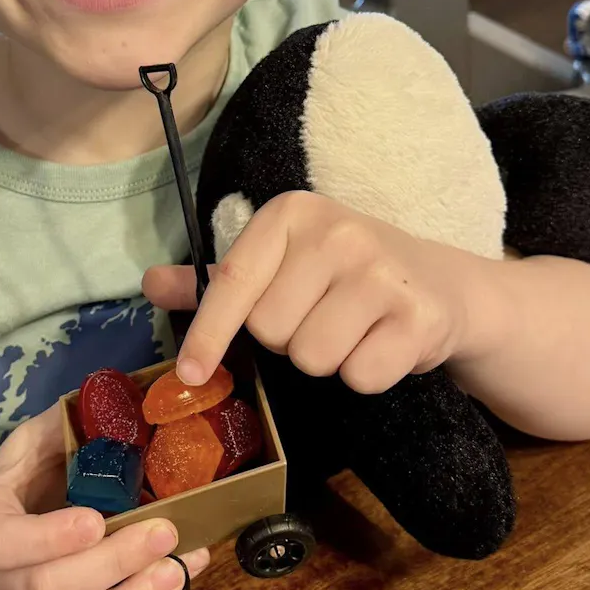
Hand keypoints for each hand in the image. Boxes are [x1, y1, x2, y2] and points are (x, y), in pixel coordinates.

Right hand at [0, 402, 209, 589]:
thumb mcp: (17, 453)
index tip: (96, 520)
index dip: (51, 538)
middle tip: (164, 531)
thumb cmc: (4, 497)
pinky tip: (178, 580)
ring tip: (178, 568)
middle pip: (50, 589)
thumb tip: (106, 400)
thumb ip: (55, 431)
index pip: (5, 544)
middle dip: (112, 564)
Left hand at [144, 191, 491, 394]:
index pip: (234, 281)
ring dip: (326, 360)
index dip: (208, 333)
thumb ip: (218, 279)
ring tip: (351, 330)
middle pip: (271, 330)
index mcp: (292, 213)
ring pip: (313, 357)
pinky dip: (366, 375)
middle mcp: (337, 232)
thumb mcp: (280, 263)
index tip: (189, 374)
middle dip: (287, 340)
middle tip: (319, 317)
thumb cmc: (341, 274)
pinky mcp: (419, 316)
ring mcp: (382, 272)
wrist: (438, 283)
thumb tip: (151, 283)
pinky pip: (360, 376)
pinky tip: (382, 344)